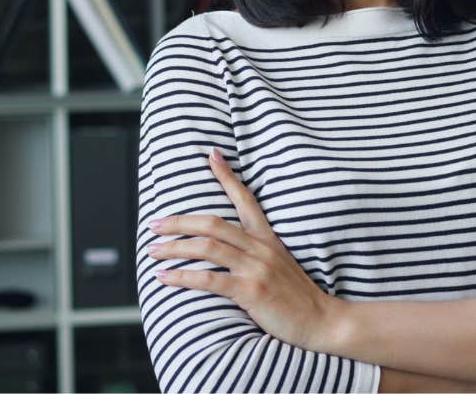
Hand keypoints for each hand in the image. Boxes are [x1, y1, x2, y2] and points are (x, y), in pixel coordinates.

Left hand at [147, 147, 340, 352]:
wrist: (322, 320)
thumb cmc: (298, 297)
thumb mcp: (281, 264)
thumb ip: (258, 253)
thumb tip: (231, 249)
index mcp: (268, 238)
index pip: (245, 199)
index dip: (227, 176)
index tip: (212, 155)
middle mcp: (261, 248)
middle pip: (212, 223)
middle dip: (179, 222)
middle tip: (155, 224)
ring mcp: (256, 268)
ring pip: (207, 248)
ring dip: (174, 248)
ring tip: (152, 251)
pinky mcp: (251, 290)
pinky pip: (209, 279)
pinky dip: (182, 278)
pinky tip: (165, 278)